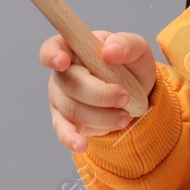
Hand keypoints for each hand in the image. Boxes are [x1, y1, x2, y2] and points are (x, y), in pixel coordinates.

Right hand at [40, 29, 156, 153]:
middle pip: (69, 83)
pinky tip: (81, 145)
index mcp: (75, 48)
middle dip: (100, 94)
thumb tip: (109, 51)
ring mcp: (60, 98)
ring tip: (125, 117)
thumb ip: (126, 45)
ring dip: (101, 116)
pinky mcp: (65, 121)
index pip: (53, 48)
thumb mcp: (137, 49)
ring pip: (72, 109)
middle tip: (125, 97)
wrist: (135, 94)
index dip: (52, 55)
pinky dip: (72, 139)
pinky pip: (64, 131)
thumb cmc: (130, 65)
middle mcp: (62, 72)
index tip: (63, 61)